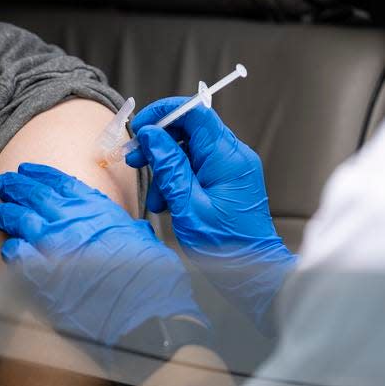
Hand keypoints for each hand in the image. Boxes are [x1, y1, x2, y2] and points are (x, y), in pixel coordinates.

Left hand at [0, 163, 205, 346]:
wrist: (140, 307)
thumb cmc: (147, 275)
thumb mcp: (141, 238)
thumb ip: (128, 229)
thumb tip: (134, 230)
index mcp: (94, 208)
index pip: (60, 182)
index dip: (39, 175)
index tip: (27, 170)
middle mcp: (69, 220)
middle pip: (33, 195)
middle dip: (15, 187)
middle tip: (4, 184)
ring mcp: (51, 244)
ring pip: (18, 219)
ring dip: (6, 214)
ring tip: (0, 213)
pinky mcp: (39, 271)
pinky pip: (15, 252)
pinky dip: (11, 248)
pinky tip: (10, 247)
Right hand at [126, 98, 296, 331]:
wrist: (252, 271)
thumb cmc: (225, 244)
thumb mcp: (187, 204)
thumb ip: (169, 166)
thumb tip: (152, 135)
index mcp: (228, 158)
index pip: (196, 113)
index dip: (164, 113)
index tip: (139, 128)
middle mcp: (233, 156)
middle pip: (189, 131)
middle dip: (158, 145)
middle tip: (134, 160)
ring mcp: (231, 168)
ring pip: (189, 151)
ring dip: (165, 169)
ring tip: (155, 199)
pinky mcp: (227, 181)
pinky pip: (196, 168)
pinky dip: (177, 180)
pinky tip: (167, 203)